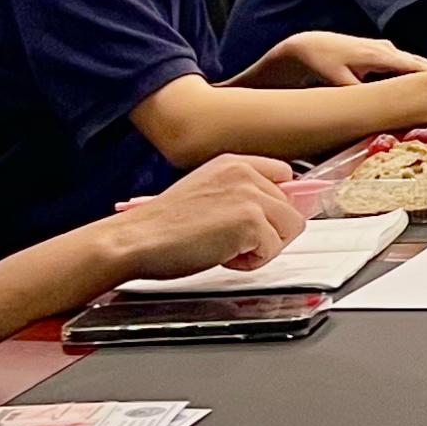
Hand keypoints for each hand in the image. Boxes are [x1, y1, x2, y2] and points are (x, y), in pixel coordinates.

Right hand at [104, 156, 303, 280]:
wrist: (135, 240)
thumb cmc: (161, 226)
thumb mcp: (206, 193)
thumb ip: (239, 194)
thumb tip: (273, 210)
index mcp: (234, 163)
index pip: (284, 176)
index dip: (279, 204)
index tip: (268, 220)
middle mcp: (246, 174)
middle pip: (290, 207)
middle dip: (268, 231)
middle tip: (232, 241)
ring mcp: (250, 196)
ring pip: (289, 228)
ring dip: (263, 247)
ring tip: (227, 248)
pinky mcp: (250, 222)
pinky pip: (273, 249)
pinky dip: (251, 262)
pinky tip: (222, 256)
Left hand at [269, 30, 424, 84]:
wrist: (310, 45)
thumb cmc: (323, 60)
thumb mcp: (338, 80)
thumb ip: (358, 94)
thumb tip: (373, 107)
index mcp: (380, 55)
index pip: (414, 66)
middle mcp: (386, 50)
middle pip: (420, 63)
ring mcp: (384, 50)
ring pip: (414, 63)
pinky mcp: (381, 53)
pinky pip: (405, 63)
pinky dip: (417, 71)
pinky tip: (424, 80)